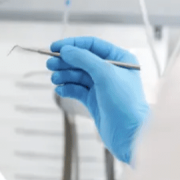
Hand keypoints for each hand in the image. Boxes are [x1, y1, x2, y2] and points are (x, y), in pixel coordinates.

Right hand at [47, 37, 149, 163]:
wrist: (129, 134)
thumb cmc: (125, 102)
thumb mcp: (105, 74)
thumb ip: (84, 59)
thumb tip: (65, 50)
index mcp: (120, 59)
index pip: (92, 45)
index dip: (73, 44)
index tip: (54, 47)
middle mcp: (111, 71)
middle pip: (82, 60)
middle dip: (66, 61)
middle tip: (50, 64)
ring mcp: (102, 86)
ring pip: (78, 75)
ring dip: (65, 75)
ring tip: (54, 79)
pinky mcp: (95, 100)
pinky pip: (77, 90)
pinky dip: (68, 88)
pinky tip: (60, 90)